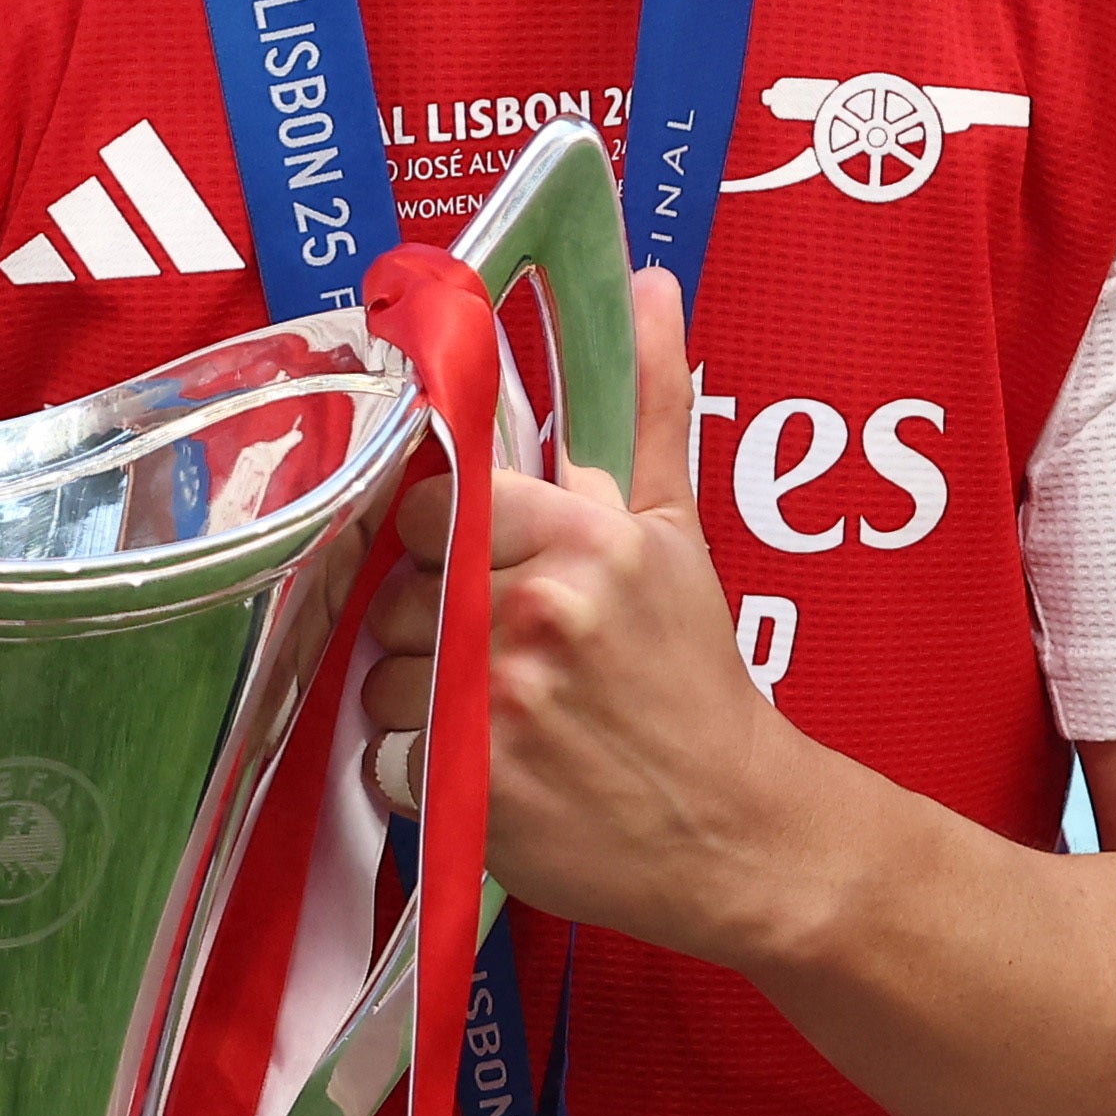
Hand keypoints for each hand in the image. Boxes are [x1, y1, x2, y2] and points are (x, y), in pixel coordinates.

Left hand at [364, 270, 841, 964]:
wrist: (737, 829)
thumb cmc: (695, 678)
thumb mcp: (675, 532)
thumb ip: (648, 403)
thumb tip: (649, 285)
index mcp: (580, 538)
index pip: (428, 504)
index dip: (437, 541)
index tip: (473, 567)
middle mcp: (534, 612)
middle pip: (394, 595)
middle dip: (428, 625)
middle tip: (500, 655)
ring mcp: (499, 707)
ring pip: (378, 680)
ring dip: (417, 703)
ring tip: (495, 717)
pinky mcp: (472, 792)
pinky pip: (383, 760)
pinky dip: (417, 773)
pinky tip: (484, 771)